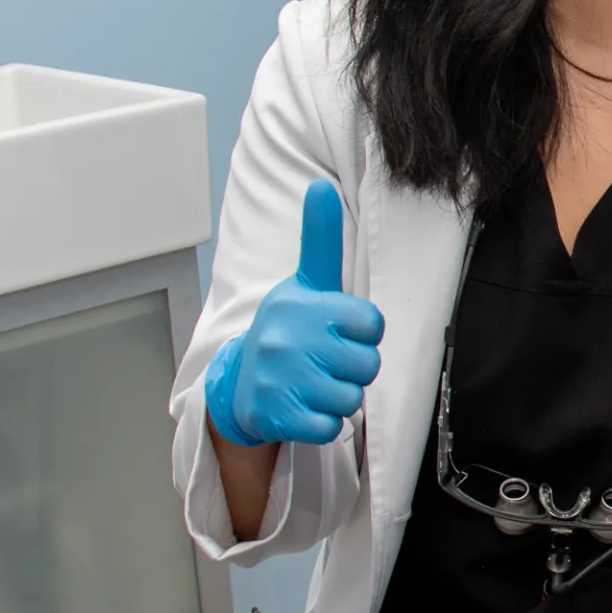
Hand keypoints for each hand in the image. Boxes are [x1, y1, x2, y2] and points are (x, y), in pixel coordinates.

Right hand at [205, 179, 383, 446]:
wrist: (240, 382)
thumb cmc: (288, 328)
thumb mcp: (305, 282)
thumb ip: (320, 237)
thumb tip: (320, 186)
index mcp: (302, 304)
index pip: (371, 324)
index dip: (363, 333)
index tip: (341, 332)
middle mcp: (288, 339)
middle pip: (367, 364)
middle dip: (354, 368)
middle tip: (328, 362)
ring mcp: (281, 379)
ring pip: (351, 398)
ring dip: (340, 396)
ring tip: (316, 383)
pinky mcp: (278, 415)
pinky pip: (329, 426)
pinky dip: (324, 422)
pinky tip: (306, 406)